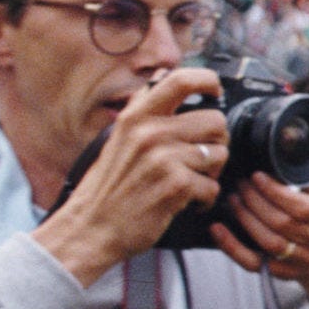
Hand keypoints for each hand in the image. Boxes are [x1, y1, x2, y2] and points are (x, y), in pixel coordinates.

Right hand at [31, 67, 225, 285]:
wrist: (89, 229)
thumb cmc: (106, 189)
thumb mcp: (117, 139)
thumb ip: (142, 112)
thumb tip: (163, 78)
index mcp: (136, 118)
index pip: (182, 80)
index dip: (208, 81)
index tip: (215, 91)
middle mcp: (150, 133)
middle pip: (216, 121)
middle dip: (216, 142)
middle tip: (202, 158)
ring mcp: (164, 158)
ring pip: (219, 154)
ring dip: (210, 172)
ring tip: (189, 182)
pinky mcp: (176, 185)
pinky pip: (212, 186)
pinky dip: (204, 199)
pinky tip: (185, 202)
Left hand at [209, 161, 308, 308]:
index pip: (302, 207)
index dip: (275, 193)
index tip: (257, 176)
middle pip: (282, 223)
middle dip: (255, 201)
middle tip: (239, 183)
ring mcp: (299, 260)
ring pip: (268, 242)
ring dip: (245, 219)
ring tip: (232, 199)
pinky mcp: (280, 273)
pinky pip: (252, 262)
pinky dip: (232, 247)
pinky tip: (217, 229)